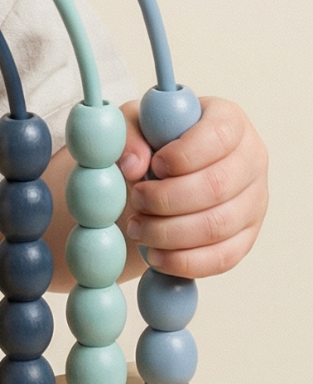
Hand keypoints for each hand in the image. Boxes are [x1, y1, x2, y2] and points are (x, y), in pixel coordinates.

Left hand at [118, 96, 267, 277]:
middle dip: (166, 200)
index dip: (182, 156)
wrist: (156, 177)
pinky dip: (183, 262)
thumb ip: (128, 135)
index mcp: (228, 121)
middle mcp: (250, 159)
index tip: (153, 166)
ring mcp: (254, 201)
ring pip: (217, 226)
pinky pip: (222, 258)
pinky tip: (154, 256)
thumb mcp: (132, 126)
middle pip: (217, 186)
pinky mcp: (246, 237)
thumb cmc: (148, 143)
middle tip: (135, 201)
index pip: (218, 137)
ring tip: (136, 228)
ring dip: (167, 233)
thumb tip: (134, 165)